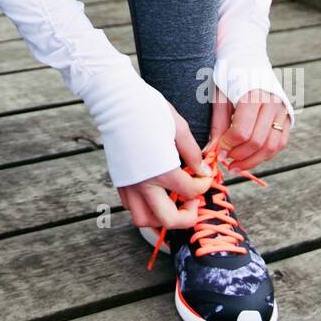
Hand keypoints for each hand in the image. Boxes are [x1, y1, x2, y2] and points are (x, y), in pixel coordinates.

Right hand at [116, 101, 215, 232]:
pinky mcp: (118, 180)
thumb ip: (193, 154)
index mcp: (162, 171)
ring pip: (145, 220)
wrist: (115, 100)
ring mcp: (128, 184)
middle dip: (187, 217)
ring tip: (172, 202)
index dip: (204, 185)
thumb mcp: (179, 128)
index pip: (191, 192)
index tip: (206, 176)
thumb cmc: (148, 108)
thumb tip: (204, 171)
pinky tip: (155, 192)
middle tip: (193, 203)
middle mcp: (144, 184)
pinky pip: (131, 206)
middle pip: (169, 220)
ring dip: (162, 218)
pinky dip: (145, 207)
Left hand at [208, 83, 290, 173]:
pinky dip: (266, 154)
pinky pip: (280, 143)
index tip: (217, 153)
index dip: (228, 146)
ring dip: (253, 160)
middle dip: (240, 156)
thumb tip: (212, 152)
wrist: (247, 58)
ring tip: (236, 165)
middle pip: (258, 141)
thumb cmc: (229, 77)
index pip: (242, 131)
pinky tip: (251, 158)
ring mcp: (282, 110)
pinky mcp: (288, 116)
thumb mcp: (219, 98)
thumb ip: (218, 126)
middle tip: (226, 161)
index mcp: (252, 95)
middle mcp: (272, 103)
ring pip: (272, 146)